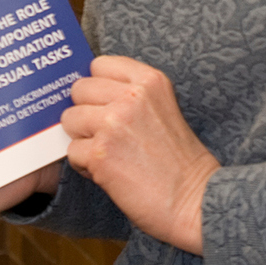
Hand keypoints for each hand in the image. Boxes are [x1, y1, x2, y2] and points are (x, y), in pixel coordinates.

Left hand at [61, 56, 219, 253]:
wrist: (195, 200)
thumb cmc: (180, 161)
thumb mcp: (164, 108)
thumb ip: (130, 94)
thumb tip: (86, 93)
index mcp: (151, 80)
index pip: (99, 64)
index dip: (97, 87)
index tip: (107, 105)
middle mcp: (132, 96)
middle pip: (79, 90)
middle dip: (86, 113)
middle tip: (108, 135)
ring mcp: (114, 123)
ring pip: (70, 120)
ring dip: (83, 140)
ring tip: (110, 155)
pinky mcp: (100, 154)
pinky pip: (72, 152)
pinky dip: (86, 167)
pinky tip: (110, 173)